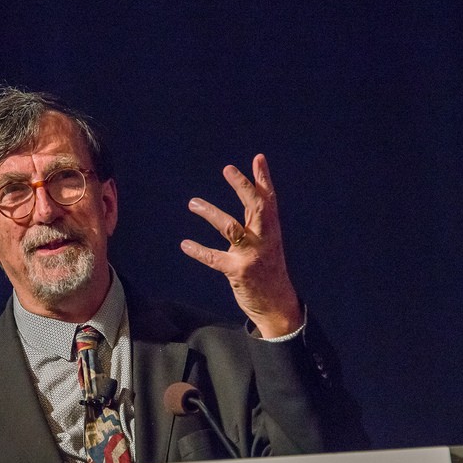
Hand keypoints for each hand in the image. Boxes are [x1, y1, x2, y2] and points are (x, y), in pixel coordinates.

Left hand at [181, 153, 302, 337]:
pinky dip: (199, 251)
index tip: (258, 158)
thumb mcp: (269, 242)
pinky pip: (215, 258)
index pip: (269, 199)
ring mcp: (252, 255)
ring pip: (231, 228)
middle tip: (228, 169)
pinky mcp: (238, 271)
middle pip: (256, 207)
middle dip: (243, 187)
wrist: (277, 304)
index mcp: (271, 230)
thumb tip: (253, 192)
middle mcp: (264, 239)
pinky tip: (186, 244)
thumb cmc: (268, 269)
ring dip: (211, 213)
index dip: (263, 179)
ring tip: (193, 203)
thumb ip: (260, 221)